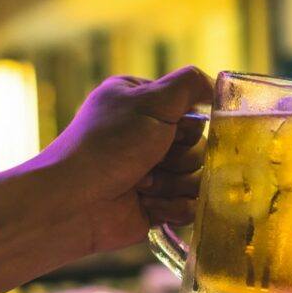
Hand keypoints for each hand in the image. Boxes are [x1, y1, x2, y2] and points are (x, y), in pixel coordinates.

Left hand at [39, 66, 212, 252]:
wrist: (72, 203)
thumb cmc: (107, 146)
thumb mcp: (150, 101)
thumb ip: (189, 85)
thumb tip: (218, 86)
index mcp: (144, 104)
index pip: (195, 111)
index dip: (189, 125)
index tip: (169, 131)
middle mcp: (149, 136)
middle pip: (201, 147)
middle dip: (179, 158)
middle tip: (150, 160)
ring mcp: (155, 172)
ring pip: (198, 178)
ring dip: (172, 183)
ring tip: (142, 184)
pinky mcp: (158, 205)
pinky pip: (191, 206)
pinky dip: (172, 207)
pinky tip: (147, 204)